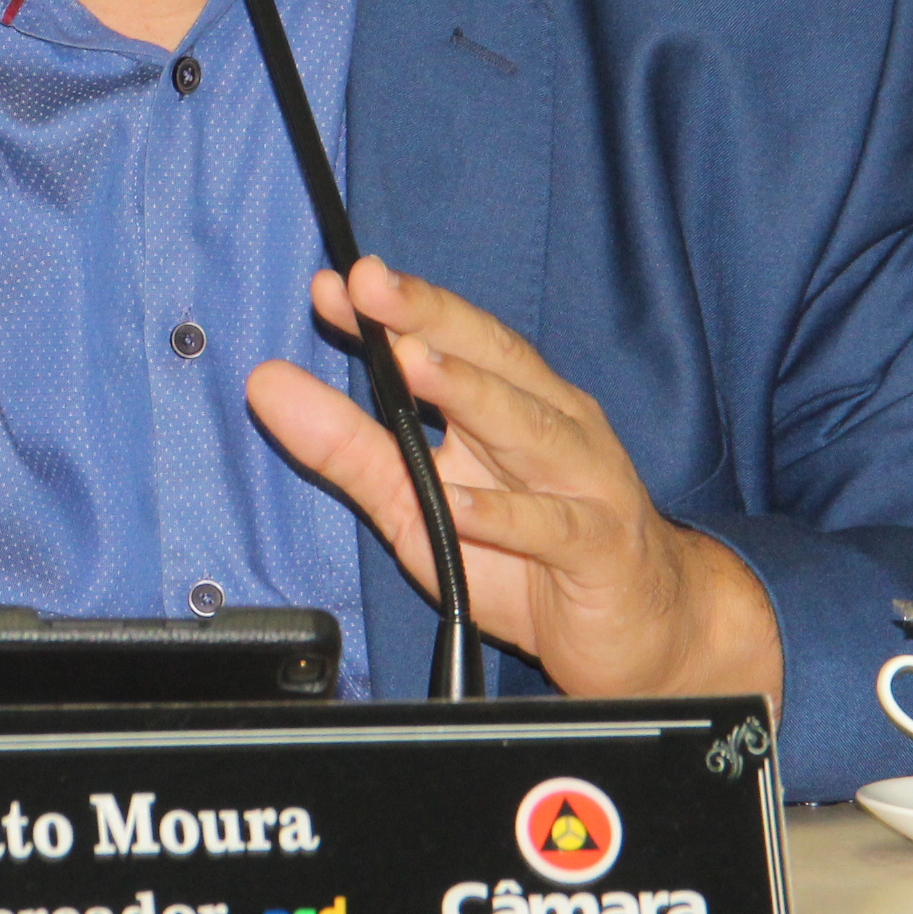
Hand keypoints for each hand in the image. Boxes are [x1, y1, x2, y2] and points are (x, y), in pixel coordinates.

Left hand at [245, 257, 782, 710]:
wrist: (644, 630)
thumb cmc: (531, 558)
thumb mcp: (421, 503)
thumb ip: (348, 446)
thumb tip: (267, 384)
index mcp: (514, 403)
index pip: (450, 338)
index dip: (395, 307)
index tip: (334, 283)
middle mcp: (555, 426)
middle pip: (493, 358)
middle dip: (429, 316)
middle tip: (370, 285)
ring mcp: (584, 484)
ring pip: (528, 427)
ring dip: (471, 393)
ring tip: (416, 365)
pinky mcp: (601, 548)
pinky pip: (553, 527)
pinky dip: (508, 514)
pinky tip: (464, 502)